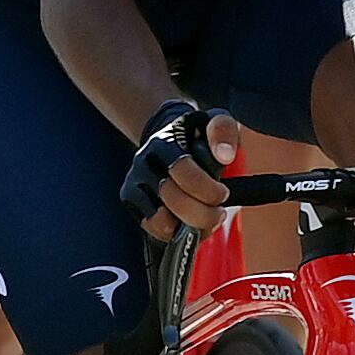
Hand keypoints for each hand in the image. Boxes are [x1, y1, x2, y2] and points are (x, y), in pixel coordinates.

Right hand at [121, 102, 241, 239]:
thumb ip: (223, 131)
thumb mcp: (215, 121)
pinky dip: (175, 233)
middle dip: (202, 213)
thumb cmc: (198, 133)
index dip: (207, 189)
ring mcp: (134, 182)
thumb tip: (224, 156)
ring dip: (189, 227)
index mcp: (164, 142)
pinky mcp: (130, 200)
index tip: (224, 194)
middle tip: (219, 213)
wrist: (169, 137)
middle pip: (170, 198)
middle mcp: (143, 162)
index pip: (182, 169)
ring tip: (206, 221)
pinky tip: (190, 224)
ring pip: (159, 219)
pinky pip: (152, 228)